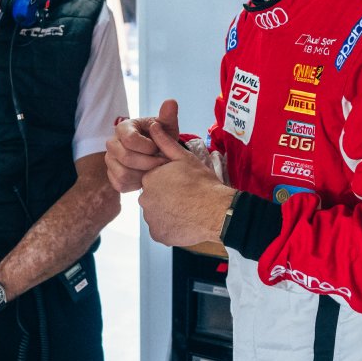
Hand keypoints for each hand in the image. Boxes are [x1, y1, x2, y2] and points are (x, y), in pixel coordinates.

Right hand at [105, 98, 180, 191]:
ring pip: (123, 174)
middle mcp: (112, 143)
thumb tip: (171, 102)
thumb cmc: (161, 137)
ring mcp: (110, 160)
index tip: (158, 148)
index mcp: (123, 128)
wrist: (156, 154)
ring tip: (154, 170)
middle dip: (148, 163)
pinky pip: (121, 185)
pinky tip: (145, 177)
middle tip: (161, 163)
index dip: (148, 147)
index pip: (130, 140)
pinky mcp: (111, 176)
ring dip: (143, 175)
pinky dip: (136, 184)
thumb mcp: (167, 127)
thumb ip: (168, 116)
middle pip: (126, 158)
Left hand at [138, 117, 235, 246]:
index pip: (153, 181)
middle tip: (185, 198)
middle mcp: (144, 199)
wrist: (216, 211)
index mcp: (149, 179)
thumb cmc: (203, 183)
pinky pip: (161, 229)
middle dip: (165, 198)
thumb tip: (153, 126)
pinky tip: (184, 221)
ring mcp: (150, 218)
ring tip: (186, 210)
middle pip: (153, 198)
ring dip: (167, 213)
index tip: (182, 185)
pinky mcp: (158, 234)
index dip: (168, 182)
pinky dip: (169, 227)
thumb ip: (165, 142)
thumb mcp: (185, 158)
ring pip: (156, 214)